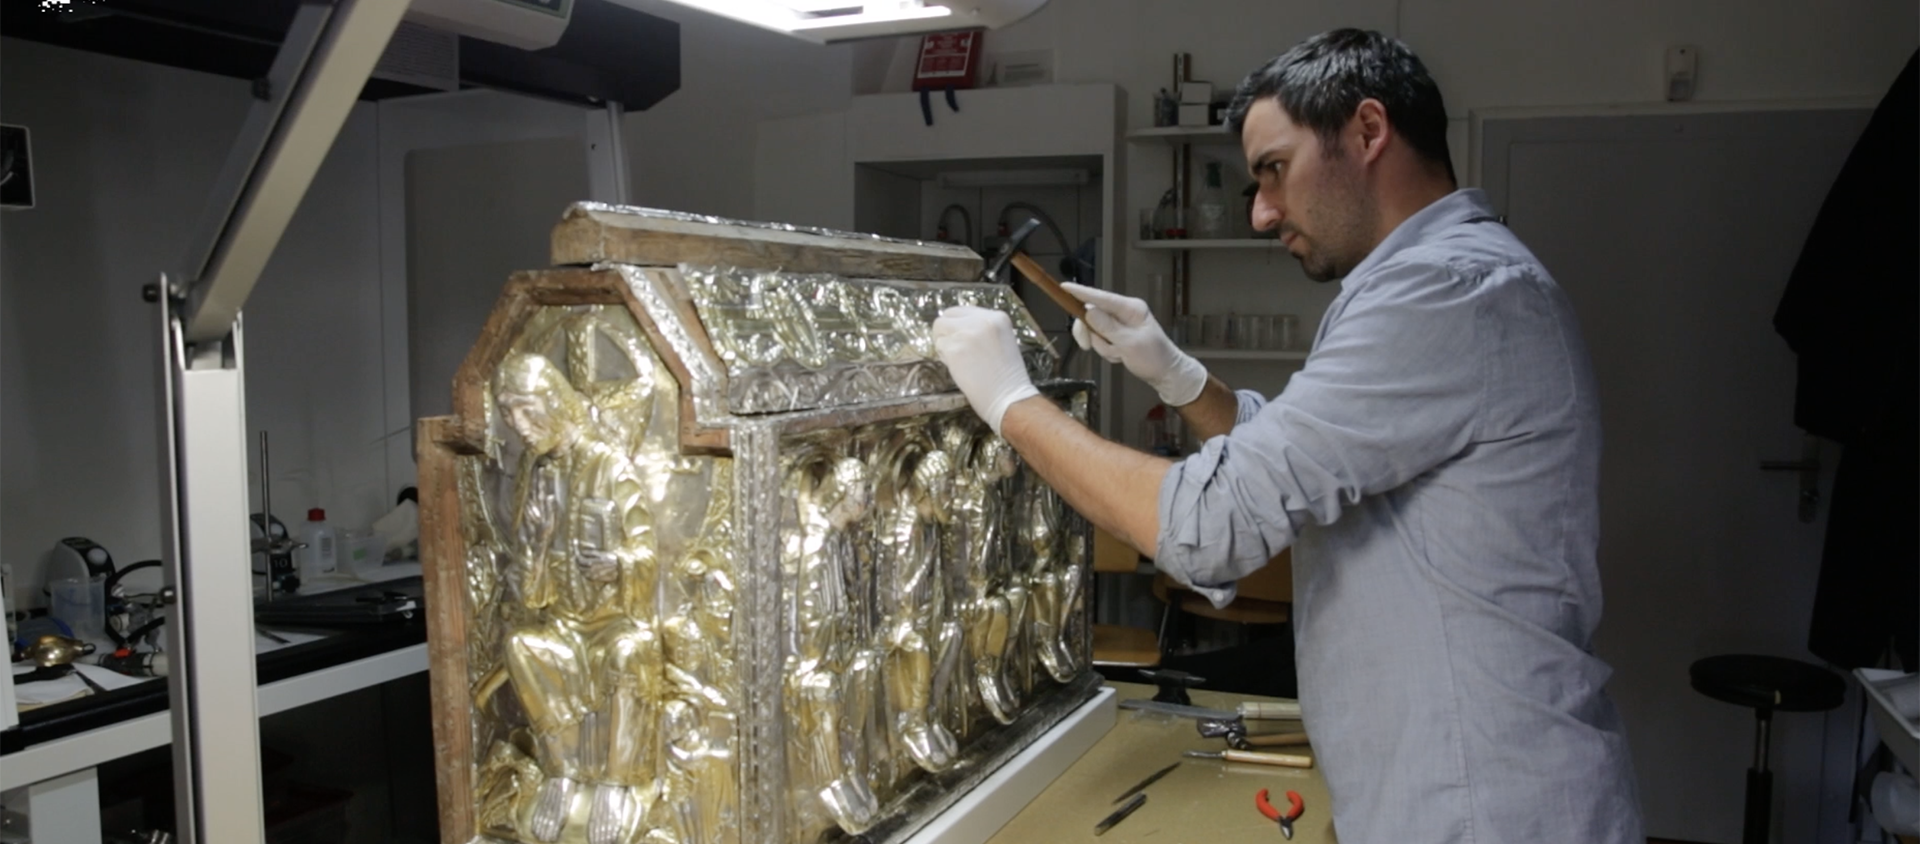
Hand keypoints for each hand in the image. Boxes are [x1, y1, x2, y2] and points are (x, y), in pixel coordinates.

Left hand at [931, 306, 1040, 434]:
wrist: (1008, 396)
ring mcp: (966, 333)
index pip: (963, 310)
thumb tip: (959, 327)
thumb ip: (983, 329)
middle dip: (947, 331)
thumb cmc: (1007, 376)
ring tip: (960, 360)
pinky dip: (945, 357)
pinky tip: (959, 368)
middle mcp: (981, 320)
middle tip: (956, 349)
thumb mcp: (1002, 340)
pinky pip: (939, 347)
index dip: (958, 325)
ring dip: (944, 344)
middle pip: (947, 316)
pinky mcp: (954, 348)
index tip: (962, 339)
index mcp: (997, 317)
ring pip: (939, 329)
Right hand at [1062, 282, 1206, 406]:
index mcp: (1131, 308)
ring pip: (1095, 330)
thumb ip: (1108, 327)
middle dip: (1091, 333)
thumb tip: (1088, 310)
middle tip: (1086, 346)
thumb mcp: (1130, 344)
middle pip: (1092, 315)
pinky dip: (1107, 351)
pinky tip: (1120, 356)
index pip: (1101, 298)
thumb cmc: (1154, 358)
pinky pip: (1101, 340)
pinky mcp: (1117, 335)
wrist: (1166, 374)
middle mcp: (1123, 312)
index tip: (1064, 287)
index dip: (1081, 293)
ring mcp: (1119, 324)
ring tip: (1119, 354)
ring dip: (1103, 346)